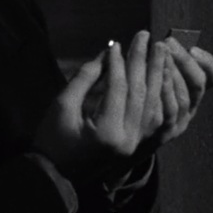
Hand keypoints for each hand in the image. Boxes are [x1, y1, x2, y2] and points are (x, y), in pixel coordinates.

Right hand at [32, 31, 168, 181]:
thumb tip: (108, 53)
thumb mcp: (62, 105)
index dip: (117, 63)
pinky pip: (154, 117)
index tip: (116, 43)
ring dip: (157, 75)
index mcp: (107, 132)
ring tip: (159, 51)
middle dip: (143, 62)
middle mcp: (127, 140)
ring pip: (153, 105)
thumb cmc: (52, 139)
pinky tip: (159, 76)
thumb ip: (85, 77)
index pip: (118, 89)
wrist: (54, 176)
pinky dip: (157, 95)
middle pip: (142, 94)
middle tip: (145, 36)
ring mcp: (135, 145)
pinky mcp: (137, 145)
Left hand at [142, 37, 212, 150]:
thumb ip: (156, 61)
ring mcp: (178, 122)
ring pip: (185, 97)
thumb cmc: (134, 100)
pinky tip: (158, 77)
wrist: (122, 141)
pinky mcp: (164, 133)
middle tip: (168, 43)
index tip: (193, 48)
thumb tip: (162, 40)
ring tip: (163, 57)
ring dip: (175, 74)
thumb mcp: (146, 76)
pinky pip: (170, 112)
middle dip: (184, 61)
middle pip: (198, 83)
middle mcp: (189, 108)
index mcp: (191, 93)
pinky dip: (166, 92)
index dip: (208, 62)